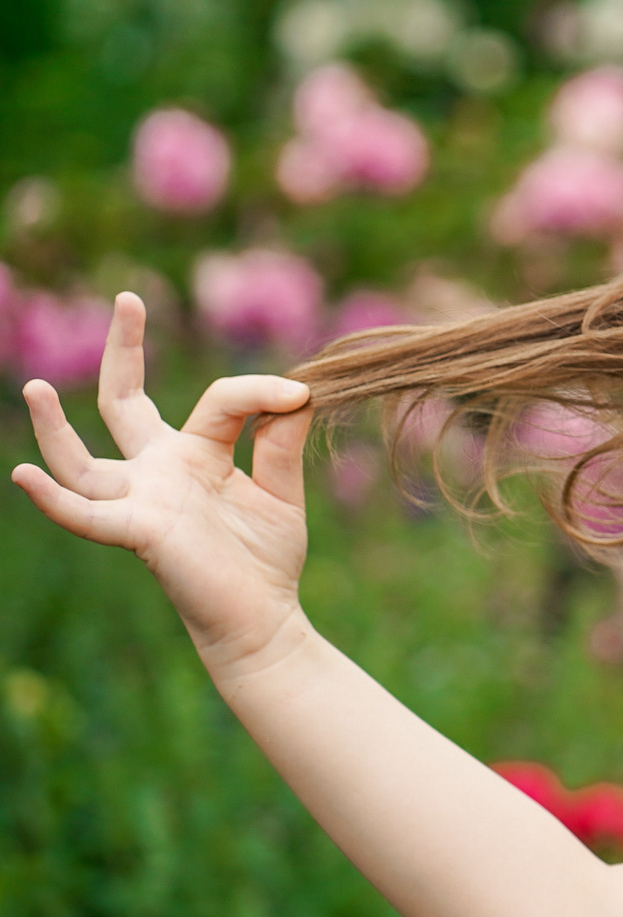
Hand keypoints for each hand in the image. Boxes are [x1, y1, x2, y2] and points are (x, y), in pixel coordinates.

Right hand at [12, 292, 316, 671]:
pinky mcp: (139, 533)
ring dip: (54, 428)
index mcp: (196, 454)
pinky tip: (23, 476)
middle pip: (126, 402)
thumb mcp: (282, 491)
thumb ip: (282, 442)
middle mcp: (159, 470)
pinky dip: (54, 498)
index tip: (301, 392)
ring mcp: (143, 500)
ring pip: (83, 460)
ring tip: (34, 387)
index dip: (260, 390)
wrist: (265, 617)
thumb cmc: (267, 557)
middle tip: (127, 299)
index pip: (219, 400)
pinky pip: (86, 514)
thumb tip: (300, 389)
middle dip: (126, 351)